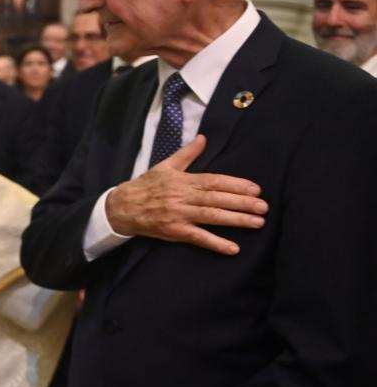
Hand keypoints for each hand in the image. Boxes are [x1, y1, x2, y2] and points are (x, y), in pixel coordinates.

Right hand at [104, 135, 265, 254]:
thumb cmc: (146, 185)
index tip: (255, 189)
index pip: (213, 181)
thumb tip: (203, 138)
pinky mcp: (175, 231)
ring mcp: (179, 215)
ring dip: (236, 220)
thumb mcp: (165, 166)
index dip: (235, 185)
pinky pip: (198, 238)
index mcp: (183, 180)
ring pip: (211, 217)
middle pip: (216, 199)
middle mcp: (183, 197)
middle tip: (264, 207)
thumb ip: (187, 154)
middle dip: (242, 203)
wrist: (123, 206)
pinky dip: (216, 243)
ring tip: (257, 223)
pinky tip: (233, 248)